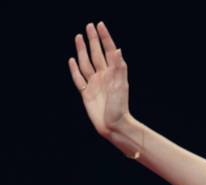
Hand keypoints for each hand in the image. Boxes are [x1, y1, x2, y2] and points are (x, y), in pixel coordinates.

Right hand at [68, 22, 129, 137]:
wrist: (114, 126)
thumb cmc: (120, 107)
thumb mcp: (121, 86)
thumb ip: (118, 67)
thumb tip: (117, 49)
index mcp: (113, 73)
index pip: (108, 51)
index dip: (105, 38)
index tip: (100, 25)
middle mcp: (103, 77)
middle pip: (96, 54)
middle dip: (93, 40)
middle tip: (89, 26)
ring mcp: (94, 85)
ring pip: (86, 63)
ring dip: (82, 50)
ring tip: (79, 37)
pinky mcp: (86, 94)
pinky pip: (78, 78)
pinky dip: (74, 69)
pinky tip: (72, 60)